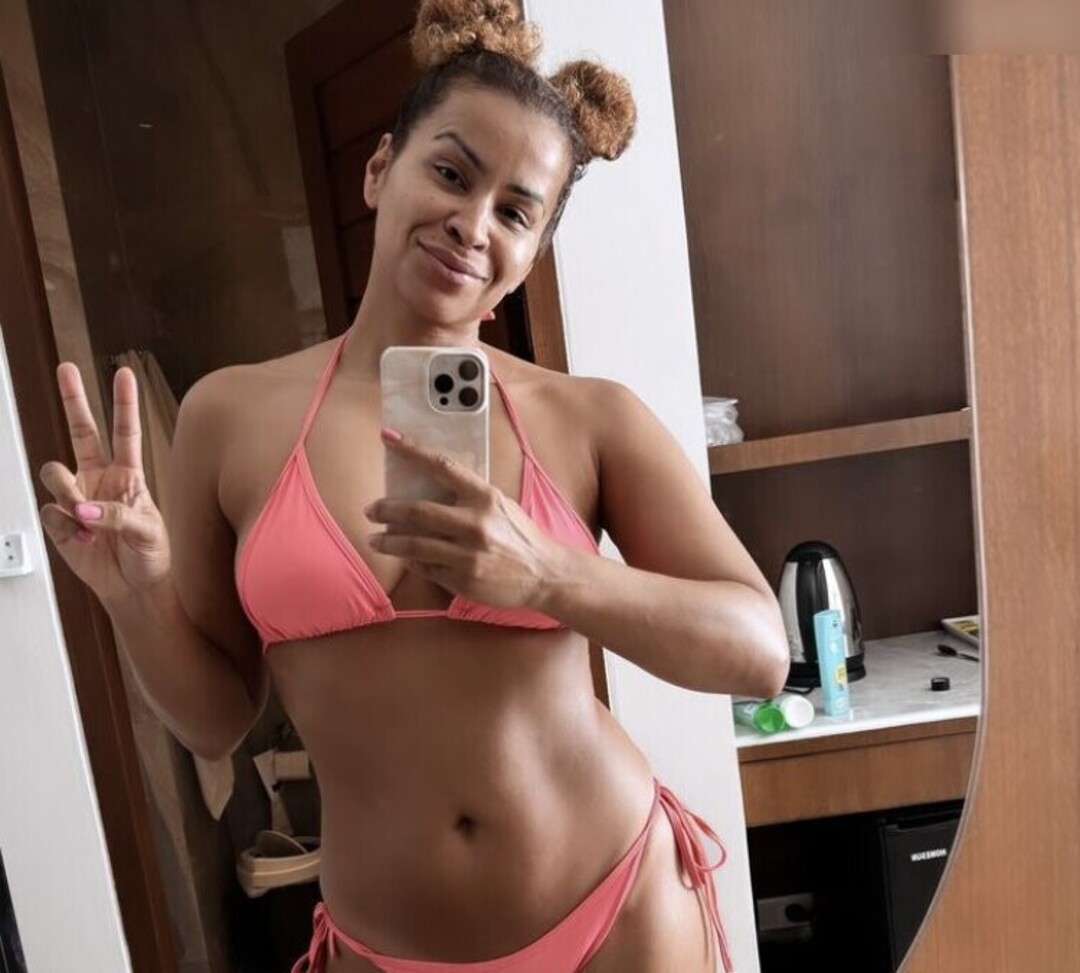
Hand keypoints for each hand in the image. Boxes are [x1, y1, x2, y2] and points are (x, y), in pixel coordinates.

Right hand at [38, 363, 170, 605]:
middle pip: (82, 432)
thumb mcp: (147, 532)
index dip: (124, 403)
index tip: (124, 373)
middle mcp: (99, 479)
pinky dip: (66, 525)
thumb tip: (86, 510)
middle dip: (74, 399)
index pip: (125, 432)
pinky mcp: (60, 521)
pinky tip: (83, 538)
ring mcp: (77, 498)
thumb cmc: (150, 556)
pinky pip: (51, 512)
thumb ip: (118, 516)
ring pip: (55, 472)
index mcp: (128, 475)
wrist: (134, 588)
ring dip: (67, 491)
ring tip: (85, 516)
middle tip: (66, 369)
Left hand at [365, 429, 560, 608]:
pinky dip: (411, 561)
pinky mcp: (462, 580)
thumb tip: (430, 486)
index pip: (442, 466)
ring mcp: (467, 554)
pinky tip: (404, 557)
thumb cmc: (521, 536)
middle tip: (372, 509)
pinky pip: (426, 568)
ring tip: (376, 539)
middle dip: (387, 509)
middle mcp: (475, 524)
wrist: (545, 574)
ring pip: (414, 545)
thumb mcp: (501, 505)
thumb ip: (469, 496)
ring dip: (389, 541)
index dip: (412, 451)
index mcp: (485, 497)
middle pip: (418, 511)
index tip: (388, 438)